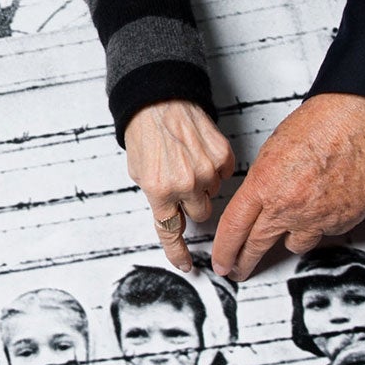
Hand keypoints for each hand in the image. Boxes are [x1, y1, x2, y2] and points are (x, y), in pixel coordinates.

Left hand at [124, 99, 234, 270]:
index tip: (186, 265)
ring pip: (213, 195)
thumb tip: (172, 217)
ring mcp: (206, 170)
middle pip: (200, 214)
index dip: (178, 252)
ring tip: (189, 161)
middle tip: (182, 183)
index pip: (170, 232)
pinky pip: (225, 175)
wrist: (159, 100)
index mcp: (159, 191)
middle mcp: (185, 184)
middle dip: (191, 204)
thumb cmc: (145, 133)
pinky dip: (215, 168)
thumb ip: (156, 197)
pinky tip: (201, 154)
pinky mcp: (223, 156)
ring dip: (203, 185)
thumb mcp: (139, 172)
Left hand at [211, 95, 364, 281]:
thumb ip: (263, 182)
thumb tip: (257, 201)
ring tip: (295, 218)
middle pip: (257, 246)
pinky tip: (325, 200)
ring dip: (289, 237)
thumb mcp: (274, 149)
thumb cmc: (323, 124)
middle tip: (238, 270)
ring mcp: (316, 218)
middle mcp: (288, 206)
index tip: (221, 262)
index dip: (224, 250)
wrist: (364, 120)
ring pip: (293, 244)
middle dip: (244, 262)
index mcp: (264, 184)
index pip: (233, 228)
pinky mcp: (341, 222)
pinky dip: (320, 222)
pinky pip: (323, 231)